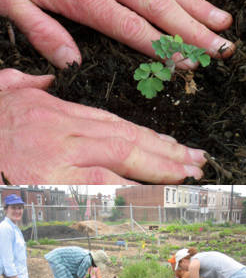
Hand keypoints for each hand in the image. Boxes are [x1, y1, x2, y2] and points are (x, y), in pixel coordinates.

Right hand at [0, 69, 205, 183]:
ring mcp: (57, 161)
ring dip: (156, 174)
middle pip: (125, 143)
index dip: (148, 136)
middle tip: (194, 163)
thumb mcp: (4, 91)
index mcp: (57, 113)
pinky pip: (96, 193)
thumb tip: (44, 77)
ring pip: (118, 166)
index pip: (114, 124)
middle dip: (165, 154)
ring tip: (185, 179)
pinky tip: (148, 200)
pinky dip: (126, 197)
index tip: (173, 145)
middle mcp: (63, 134)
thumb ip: (26, 82)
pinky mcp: (48, 186)